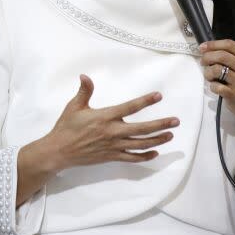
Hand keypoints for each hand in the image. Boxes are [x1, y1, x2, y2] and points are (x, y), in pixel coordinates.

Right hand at [43, 74, 178, 171]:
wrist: (59, 151)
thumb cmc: (66, 127)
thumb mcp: (74, 106)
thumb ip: (84, 91)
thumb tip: (85, 76)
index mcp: (104, 117)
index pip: (129, 107)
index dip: (145, 101)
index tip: (158, 96)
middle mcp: (112, 132)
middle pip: (142, 129)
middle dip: (160, 125)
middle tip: (175, 121)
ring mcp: (113, 146)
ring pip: (140, 144)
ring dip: (157, 140)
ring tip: (170, 135)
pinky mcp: (111, 157)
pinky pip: (132, 158)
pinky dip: (144, 156)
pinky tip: (155, 153)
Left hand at [199, 39, 234, 126]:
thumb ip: (229, 56)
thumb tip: (206, 49)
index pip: (229, 44)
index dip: (213, 44)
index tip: (203, 47)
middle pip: (222, 55)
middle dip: (207, 57)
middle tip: (203, 62)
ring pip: (217, 69)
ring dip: (208, 72)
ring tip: (209, 76)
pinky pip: (216, 86)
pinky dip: (212, 85)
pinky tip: (215, 86)